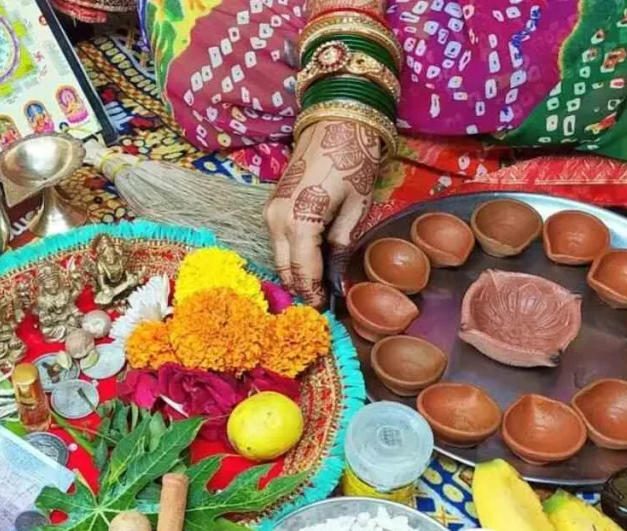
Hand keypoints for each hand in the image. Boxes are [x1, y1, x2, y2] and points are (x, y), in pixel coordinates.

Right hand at [264, 120, 381, 307]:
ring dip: (294, 274)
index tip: (325, 312)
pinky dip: (290, 256)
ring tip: (316, 288)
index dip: (314, 295)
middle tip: (320, 306)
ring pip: (278, 256)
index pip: (303, 272)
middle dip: (301, 290)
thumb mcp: (356, 207)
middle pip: (285, 269)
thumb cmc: (352, 160)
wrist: (333, 122)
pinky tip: (308, 264)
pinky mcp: (270, 206)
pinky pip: (278, 241)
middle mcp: (277, 220)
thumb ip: (341, 245)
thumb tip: (337, 278)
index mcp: (301, 221)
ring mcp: (270, 212)